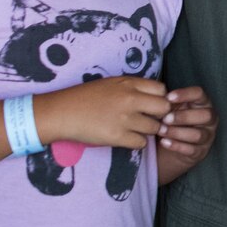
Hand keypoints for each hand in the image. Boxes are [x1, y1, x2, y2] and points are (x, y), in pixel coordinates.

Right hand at [35, 76, 169, 149]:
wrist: (62, 113)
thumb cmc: (86, 97)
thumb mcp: (112, 84)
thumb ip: (133, 88)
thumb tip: (154, 96)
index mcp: (129, 83)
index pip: (162, 90)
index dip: (160, 98)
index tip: (152, 105)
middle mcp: (131, 99)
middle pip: (164, 108)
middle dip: (160, 115)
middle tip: (149, 119)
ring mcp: (125, 119)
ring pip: (155, 128)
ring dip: (148, 130)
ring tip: (136, 129)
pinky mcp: (117, 137)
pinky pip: (141, 143)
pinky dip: (137, 142)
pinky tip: (127, 138)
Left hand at [159, 86, 215, 165]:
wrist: (176, 145)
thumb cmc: (174, 120)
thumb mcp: (173, 109)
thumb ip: (169, 103)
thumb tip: (157, 99)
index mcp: (203, 103)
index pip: (200, 94)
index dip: (186, 94)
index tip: (169, 97)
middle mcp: (210, 118)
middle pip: (205, 115)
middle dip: (184, 117)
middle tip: (165, 119)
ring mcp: (208, 136)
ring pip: (198, 134)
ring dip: (177, 132)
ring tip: (161, 131)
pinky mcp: (201, 151)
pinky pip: (191, 150)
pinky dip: (176, 146)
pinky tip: (164, 142)